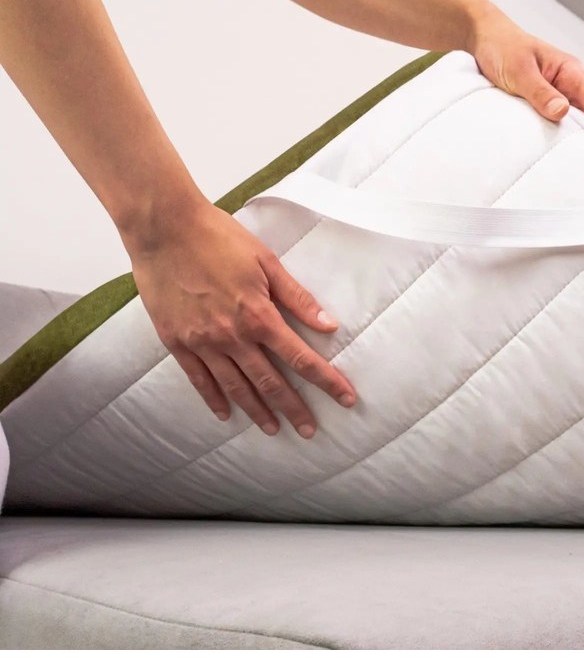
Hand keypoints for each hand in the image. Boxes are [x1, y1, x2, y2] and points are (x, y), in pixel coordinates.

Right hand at [125, 200, 355, 438]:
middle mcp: (232, 336)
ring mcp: (202, 342)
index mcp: (259, 316)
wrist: (164, 227)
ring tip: (273, 429)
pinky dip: (214, 398)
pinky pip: (199, 379)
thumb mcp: (267, 262)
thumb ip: (298, 298)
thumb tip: (330, 324)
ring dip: (258, 411)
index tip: (346, 398)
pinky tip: (226, 413)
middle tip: (309, 430)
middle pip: (270, 382)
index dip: (327, 381)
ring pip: (236, 387)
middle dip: (294, 408)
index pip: (301, 358)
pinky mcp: (176, 341)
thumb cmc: (219, 238)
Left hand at [467, 11, 583, 161]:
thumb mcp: (519, 69)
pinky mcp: (547, 104)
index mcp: (570, 71)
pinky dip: (574, 138)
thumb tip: (563, 112)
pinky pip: (566, 124)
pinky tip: (575, 154)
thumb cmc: (503, 48)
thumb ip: (540, 91)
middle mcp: (570, 84)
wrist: (485, 40)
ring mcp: (560, 95)